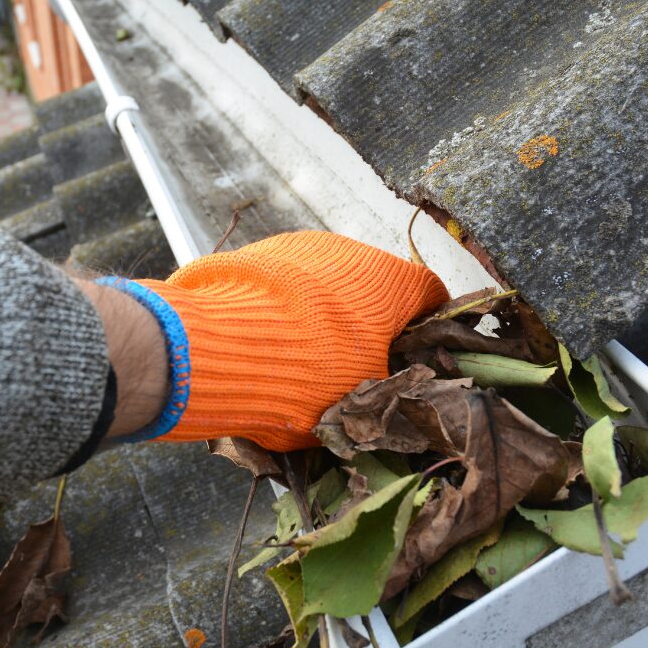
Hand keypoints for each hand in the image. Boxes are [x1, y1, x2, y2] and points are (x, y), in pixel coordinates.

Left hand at [105, 231, 447, 450]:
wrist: (216, 347)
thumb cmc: (307, 376)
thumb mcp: (360, 401)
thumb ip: (385, 390)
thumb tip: (388, 396)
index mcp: (392, 282)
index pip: (431, 294)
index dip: (428, 327)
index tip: (417, 355)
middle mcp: (352, 250)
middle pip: (375, 288)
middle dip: (370, 324)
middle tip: (354, 368)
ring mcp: (301, 246)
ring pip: (326, 283)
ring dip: (324, 315)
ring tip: (301, 359)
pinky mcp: (256, 252)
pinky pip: (284, 282)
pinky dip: (284, 308)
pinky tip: (266, 342)